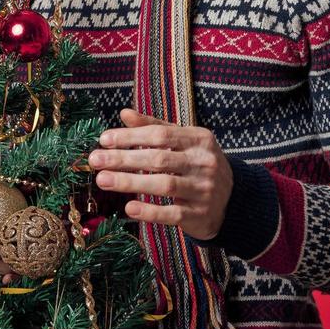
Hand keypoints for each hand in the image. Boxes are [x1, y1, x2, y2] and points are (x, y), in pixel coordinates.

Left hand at [88, 108, 233, 240]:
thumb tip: (124, 114)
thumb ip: (155, 127)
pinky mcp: (200, 214)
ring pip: (165, 185)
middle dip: (123, 159)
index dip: (130, 136)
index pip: (160, 135)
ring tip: (102, 180)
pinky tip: (129, 208)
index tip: (103, 140)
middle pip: (159, 159)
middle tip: (95, 160)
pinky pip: (172, 213)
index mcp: (199, 139)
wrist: (234, 200)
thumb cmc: (198, 165)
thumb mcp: (183, 142)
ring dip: (130, 183)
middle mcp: (204, 163)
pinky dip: (150, 211)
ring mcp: (204, 190)